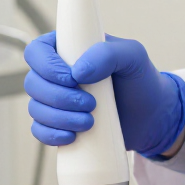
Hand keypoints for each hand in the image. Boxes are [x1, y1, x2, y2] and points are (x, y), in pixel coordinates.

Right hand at [24, 32, 184, 156]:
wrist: (151, 116)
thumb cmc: (141, 80)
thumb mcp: (133, 57)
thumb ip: (108, 54)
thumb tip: (78, 71)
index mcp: (68, 49)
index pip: (37, 52)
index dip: (47, 67)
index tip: (72, 79)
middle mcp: (56, 73)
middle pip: (33, 83)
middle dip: (59, 98)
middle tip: (90, 104)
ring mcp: (55, 100)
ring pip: (35, 109)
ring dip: (59, 118)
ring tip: (89, 122)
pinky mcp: (58, 124)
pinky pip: (39, 131)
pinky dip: (51, 135)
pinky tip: (71, 136)